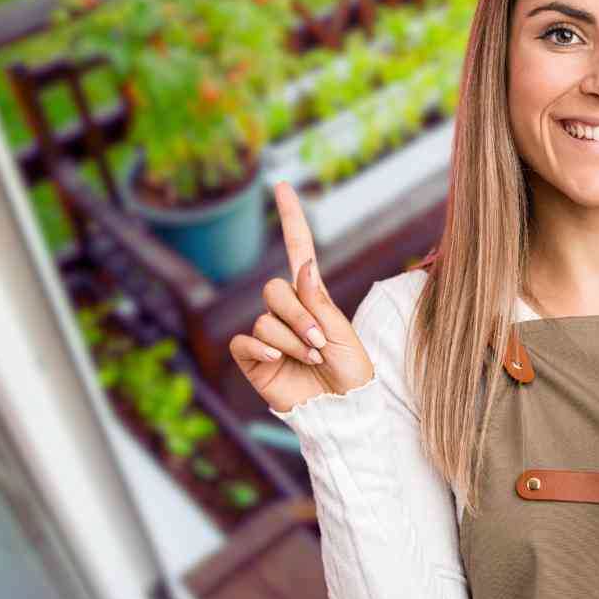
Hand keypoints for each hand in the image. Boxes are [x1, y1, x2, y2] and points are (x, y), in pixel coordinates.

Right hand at [228, 181, 374, 413]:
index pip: (297, 249)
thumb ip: (319, 301)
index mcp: (314, 298)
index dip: (290, 218)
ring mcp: (269, 334)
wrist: (342, 412)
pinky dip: (263, 347)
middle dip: (300, 316)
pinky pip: (247, 340)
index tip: (281, 185)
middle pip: (276, 289)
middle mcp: (288, 312)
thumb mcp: (343, 333)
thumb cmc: (351, 373)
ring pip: (266, 317)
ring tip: (311, 359)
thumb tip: (302, 264)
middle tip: (319, 343)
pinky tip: (277, 358)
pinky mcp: (254, 358)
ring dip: (292, 339)